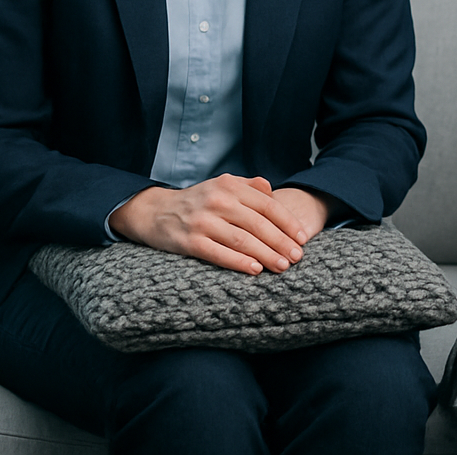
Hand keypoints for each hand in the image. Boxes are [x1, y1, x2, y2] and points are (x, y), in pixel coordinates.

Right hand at [108, 175, 325, 275]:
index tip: (301, 238)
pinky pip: (219, 254)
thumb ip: (248, 186)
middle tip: (297, 257)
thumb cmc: (197, 201)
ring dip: (265, 255)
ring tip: (282, 266)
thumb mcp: (222, 186)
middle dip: (281, 242)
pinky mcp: (189, 241)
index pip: (267, 204)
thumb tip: (271, 189)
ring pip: (242, 240)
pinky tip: (255, 270)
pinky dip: (239, 262)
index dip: (287, 222)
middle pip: (258, 224)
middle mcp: (217, 201)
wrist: (155, 212)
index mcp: (229, 186)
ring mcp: (203, 221)